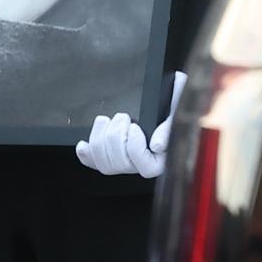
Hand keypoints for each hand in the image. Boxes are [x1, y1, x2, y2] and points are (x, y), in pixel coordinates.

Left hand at [74, 71, 188, 178]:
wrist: (164, 93)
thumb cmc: (172, 101)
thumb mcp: (178, 106)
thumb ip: (169, 125)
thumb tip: (157, 146)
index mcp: (164, 157)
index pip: (146, 168)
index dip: (135, 147)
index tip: (134, 127)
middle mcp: (144, 163)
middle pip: (121, 164)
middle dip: (116, 136)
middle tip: (123, 117)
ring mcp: (127, 160)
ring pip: (105, 164)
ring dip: (101, 138)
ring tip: (108, 121)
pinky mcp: (112, 153)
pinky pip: (95, 162)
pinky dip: (87, 154)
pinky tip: (83, 144)